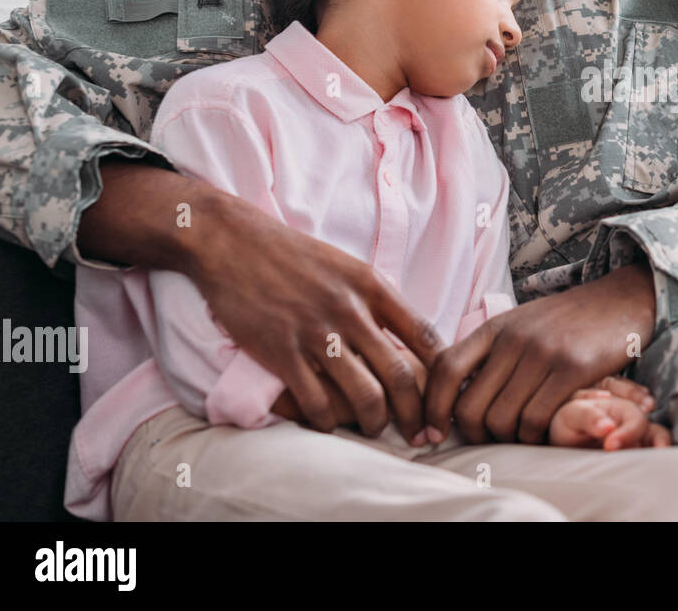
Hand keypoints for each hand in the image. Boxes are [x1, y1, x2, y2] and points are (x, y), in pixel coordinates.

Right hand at [78, 164, 445, 442]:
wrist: (233, 243)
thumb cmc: (295, 257)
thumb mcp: (348, 267)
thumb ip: (377, 302)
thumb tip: (409, 341)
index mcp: (373, 287)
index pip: (425, 336)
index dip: (443, 373)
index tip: (444, 395)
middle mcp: (350, 311)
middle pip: (401, 376)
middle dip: (415, 413)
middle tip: (419, 433)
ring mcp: (316, 333)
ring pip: (365, 396)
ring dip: (374, 422)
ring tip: (374, 428)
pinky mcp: (281, 352)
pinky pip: (317, 402)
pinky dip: (328, 421)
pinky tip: (328, 422)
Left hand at [423, 262, 656, 445]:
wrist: (622, 299)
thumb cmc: (569, 321)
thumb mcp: (523, 325)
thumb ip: (491, 353)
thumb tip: (453, 395)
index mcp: (496, 327)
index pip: (445, 369)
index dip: (432, 408)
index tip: (432, 432)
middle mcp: (514, 338)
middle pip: (470, 406)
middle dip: (474, 434)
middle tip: (490, 441)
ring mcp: (543, 352)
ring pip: (502, 419)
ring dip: (508, 439)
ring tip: (522, 436)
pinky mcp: (572, 368)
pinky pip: (537, 419)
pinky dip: (536, 437)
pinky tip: (545, 433)